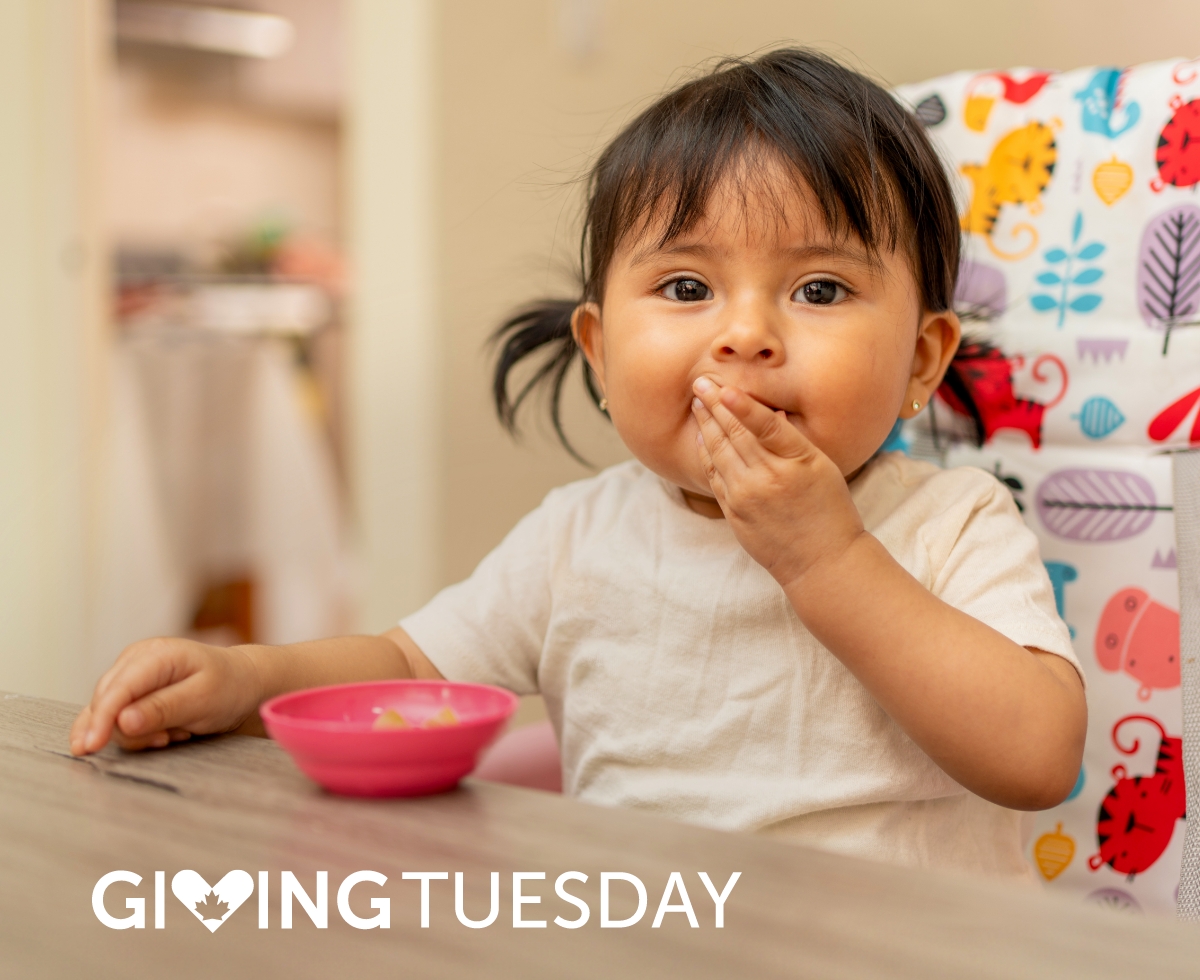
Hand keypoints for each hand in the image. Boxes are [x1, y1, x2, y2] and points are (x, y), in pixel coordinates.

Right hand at [69, 638, 264, 754]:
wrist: (242, 682)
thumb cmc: (228, 687)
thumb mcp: (202, 700)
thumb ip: (162, 709)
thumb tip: (122, 721)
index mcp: (156, 654)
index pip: (117, 689)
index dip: (101, 718)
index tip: (91, 747)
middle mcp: (136, 659)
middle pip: (106, 703)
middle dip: (130, 731)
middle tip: (169, 737)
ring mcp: (130, 673)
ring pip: (107, 714)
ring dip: (137, 733)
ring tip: (174, 732)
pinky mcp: (130, 689)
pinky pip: (115, 717)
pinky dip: (134, 733)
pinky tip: (160, 735)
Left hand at [691, 376, 865, 588]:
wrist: (821, 562)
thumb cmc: (829, 511)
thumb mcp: (822, 468)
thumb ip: (792, 440)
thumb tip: (770, 412)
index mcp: (797, 463)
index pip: (765, 426)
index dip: (743, 404)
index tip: (724, 387)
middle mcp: (768, 478)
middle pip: (735, 434)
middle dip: (715, 405)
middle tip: (701, 382)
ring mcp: (746, 497)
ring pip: (719, 451)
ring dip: (705, 424)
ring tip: (697, 402)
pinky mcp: (733, 512)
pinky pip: (714, 475)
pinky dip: (706, 452)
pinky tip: (701, 435)